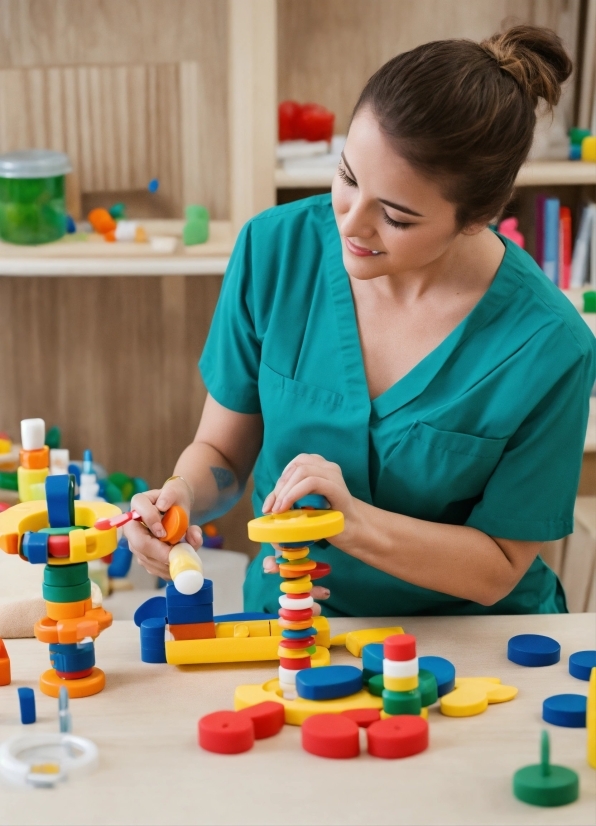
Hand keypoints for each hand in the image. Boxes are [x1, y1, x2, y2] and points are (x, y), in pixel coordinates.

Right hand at [124, 478, 201, 578]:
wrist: (177, 509)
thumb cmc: (175, 499)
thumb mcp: (176, 491)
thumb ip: (171, 495)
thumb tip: (163, 505)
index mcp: (138, 504)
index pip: (139, 511)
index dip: (151, 521)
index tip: (164, 532)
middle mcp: (133, 525)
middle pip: (139, 543)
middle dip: (160, 551)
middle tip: (178, 553)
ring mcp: (136, 543)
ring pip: (148, 559)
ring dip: (170, 560)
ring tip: (188, 551)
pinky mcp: (144, 557)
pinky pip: (155, 568)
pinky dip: (171, 568)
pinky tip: (183, 560)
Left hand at [261, 454, 357, 607]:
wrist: (354, 532)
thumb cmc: (329, 520)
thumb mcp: (306, 507)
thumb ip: (290, 500)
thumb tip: (268, 505)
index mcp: (320, 466)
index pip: (294, 466)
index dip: (279, 483)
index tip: (269, 505)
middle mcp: (328, 466)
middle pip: (296, 467)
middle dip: (279, 488)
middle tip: (272, 509)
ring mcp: (334, 475)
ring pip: (301, 471)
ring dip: (285, 491)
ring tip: (278, 510)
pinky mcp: (337, 487)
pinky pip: (311, 482)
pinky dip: (294, 494)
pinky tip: (285, 508)